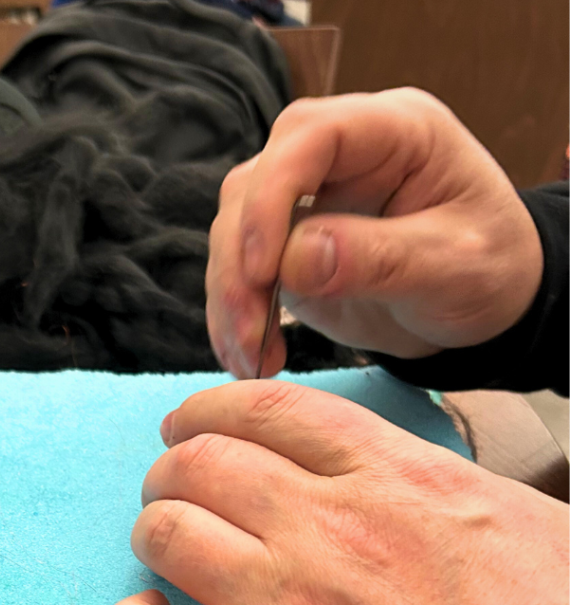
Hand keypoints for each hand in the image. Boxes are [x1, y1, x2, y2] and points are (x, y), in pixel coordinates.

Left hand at [105, 381, 568, 604]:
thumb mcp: (511, 521)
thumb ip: (427, 485)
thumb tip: (379, 477)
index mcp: (397, 478)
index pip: (269, 409)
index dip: (209, 410)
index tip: (189, 426)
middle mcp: (331, 529)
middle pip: (200, 462)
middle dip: (170, 471)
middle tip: (173, 494)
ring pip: (165, 532)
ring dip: (152, 535)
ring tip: (164, 555)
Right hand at [206, 89, 543, 378]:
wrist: (481, 304)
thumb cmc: (488, 270)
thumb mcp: (456, 266)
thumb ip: (382, 257)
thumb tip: (296, 258)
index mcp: (392, 131)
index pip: (308, 137)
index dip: (271, 198)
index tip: (262, 270)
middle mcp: (336, 155)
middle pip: (251, 186)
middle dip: (238, 265)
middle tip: (251, 334)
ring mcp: (304, 199)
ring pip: (232, 232)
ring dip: (229, 299)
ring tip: (252, 359)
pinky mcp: (284, 245)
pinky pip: (238, 273)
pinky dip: (233, 317)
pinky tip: (249, 358)